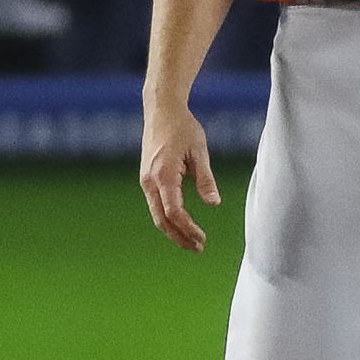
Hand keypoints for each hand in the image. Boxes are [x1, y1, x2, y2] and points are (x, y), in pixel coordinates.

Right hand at [140, 101, 219, 252]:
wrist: (161, 110)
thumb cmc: (183, 128)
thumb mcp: (200, 152)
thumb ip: (205, 179)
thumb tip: (214, 204)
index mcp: (163, 175)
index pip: (174, 212)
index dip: (188, 228)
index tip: (202, 239)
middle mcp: (150, 181)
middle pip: (162, 220)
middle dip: (179, 237)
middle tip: (198, 248)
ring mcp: (146, 180)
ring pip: (157, 214)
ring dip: (173, 230)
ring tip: (192, 241)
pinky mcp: (147, 178)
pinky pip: (156, 205)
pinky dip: (168, 218)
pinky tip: (181, 224)